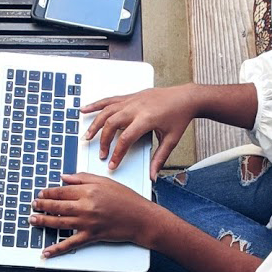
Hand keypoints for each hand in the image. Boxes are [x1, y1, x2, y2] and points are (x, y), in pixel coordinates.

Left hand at [30, 173, 159, 256]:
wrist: (140, 218)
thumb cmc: (127, 199)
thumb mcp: (105, 181)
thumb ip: (83, 178)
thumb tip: (65, 177)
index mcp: (89, 191)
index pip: (62, 191)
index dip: (49, 192)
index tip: (41, 193)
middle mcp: (86, 206)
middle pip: (57, 206)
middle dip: (42, 205)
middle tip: (33, 205)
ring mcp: (87, 223)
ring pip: (59, 222)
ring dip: (43, 221)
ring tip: (33, 220)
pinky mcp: (91, 236)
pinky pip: (70, 244)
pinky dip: (57, 249)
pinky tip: (46, 251)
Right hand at [83, 84, 199, 179]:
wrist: (186, 97)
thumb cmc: (179, 116)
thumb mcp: (171, 140)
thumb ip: (159, 159)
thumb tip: (153, 175)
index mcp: (146, 119)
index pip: (125, 139)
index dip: (117, 153)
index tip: (112, 164)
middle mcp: (136, 108)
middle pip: (111, 124)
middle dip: (103, 141)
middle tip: (101, 154)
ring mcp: (132, 100)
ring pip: (107, 111)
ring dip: (94, 123)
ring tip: (87, 136)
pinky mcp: (130, 96)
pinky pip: (109, 100)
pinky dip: (96, 105)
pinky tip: (85, 109)